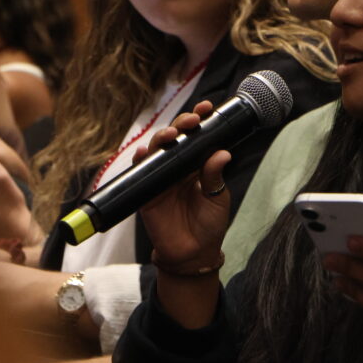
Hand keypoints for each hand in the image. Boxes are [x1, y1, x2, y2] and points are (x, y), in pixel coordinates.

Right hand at [135, 101, 230, 271]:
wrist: (195, 254)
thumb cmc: (209, 225)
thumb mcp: (217, 197)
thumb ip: (215, 175)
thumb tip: (222, 152)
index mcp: (196, 165)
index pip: (196, 137)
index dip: (199, 120)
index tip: (206, 108)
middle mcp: (178, 167)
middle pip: (175, 137)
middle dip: (182, 124)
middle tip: (192, 120)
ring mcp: (161, 178)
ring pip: (157, 150)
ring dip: (162, 138)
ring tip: (172, 134)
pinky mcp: (147, 193)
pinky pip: (140, 173)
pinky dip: (140, 161)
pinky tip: (144, 152)